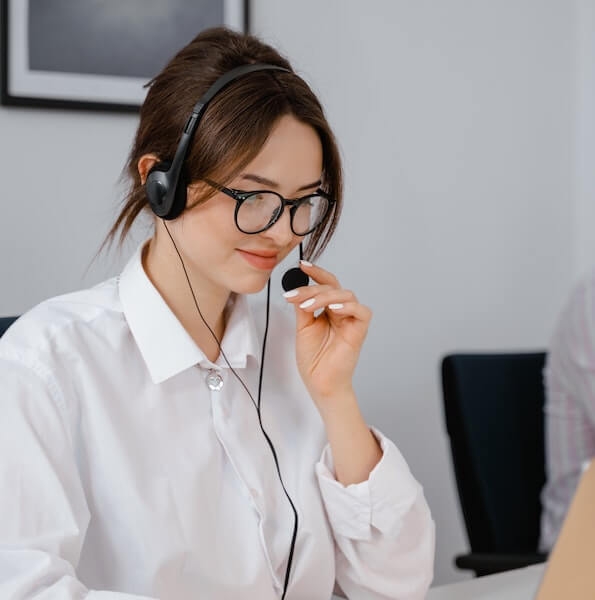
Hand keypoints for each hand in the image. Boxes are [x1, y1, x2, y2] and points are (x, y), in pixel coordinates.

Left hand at [283, 261, 371, 409]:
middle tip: (294, 295)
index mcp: (329, 309)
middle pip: (334, 286)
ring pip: (346, 294)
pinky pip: (361, 311)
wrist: (319, 382)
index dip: (315, 272)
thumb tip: (297, 288)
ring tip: (307, 307)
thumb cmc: (314, 359)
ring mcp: (351, 319)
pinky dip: (347, 306)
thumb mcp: (302, 327)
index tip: (301, 265)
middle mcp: (341, 311)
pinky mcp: (359, 330)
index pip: (325, 284)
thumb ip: (303, 307)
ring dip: (324, 296)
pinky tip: (331, 309)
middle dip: (313, 287)